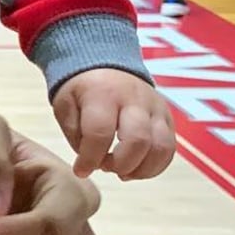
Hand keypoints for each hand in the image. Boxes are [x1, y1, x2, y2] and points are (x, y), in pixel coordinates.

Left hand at [51, 67, 175, 179]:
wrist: (105, 63)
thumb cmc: (83, 89)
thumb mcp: (65, 106)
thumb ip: (75, 136)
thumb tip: (91, 164)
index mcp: (103, 93)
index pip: (100, 132)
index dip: (90, 159)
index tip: (81, 170)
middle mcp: (134, 98)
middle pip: (138, 140)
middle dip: (120, 164)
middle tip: (105, 167)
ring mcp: (155, 107)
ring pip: (160, 147)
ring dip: (141, 169)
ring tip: (122, 172)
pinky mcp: (167, 117)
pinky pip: (169, 149)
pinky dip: (155, 167)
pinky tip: (136, 169)